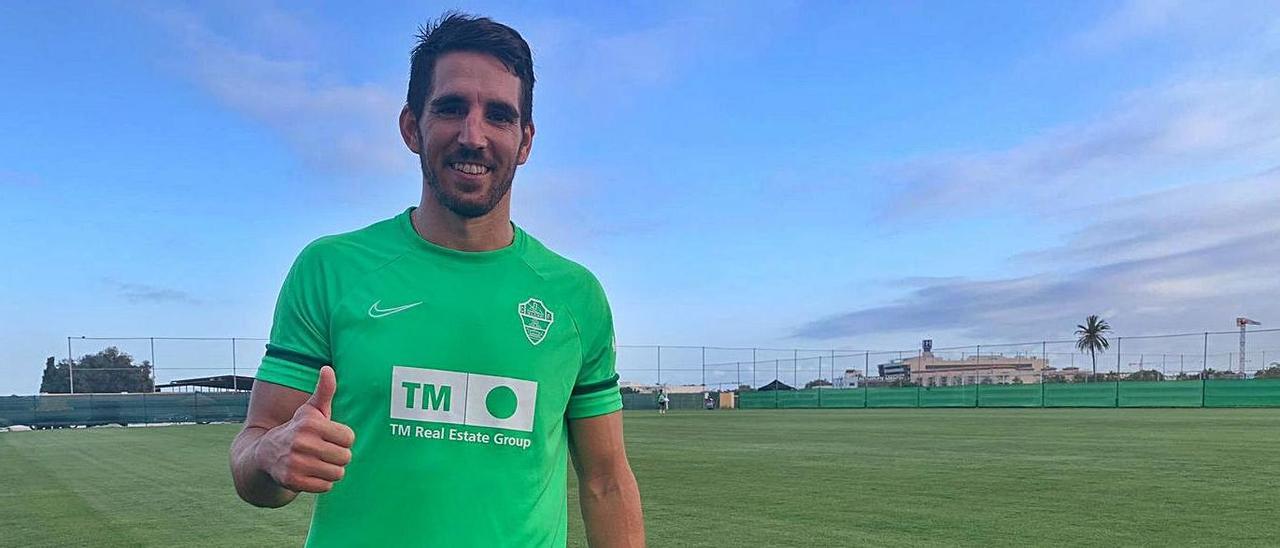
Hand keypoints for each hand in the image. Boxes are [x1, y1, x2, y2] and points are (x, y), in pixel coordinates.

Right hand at [255, 366, 355, 492]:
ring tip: (319, 463)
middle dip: (339, 456)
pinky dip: (322, 483)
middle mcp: (301, 442)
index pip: (349, 438)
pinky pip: (325, 487)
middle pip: (345, 457)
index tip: (331, 438)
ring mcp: (295, 463)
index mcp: (309, 423)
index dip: (343, 439)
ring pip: (337, 473)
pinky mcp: (292, 481)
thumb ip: (324, 391)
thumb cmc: (299, 430)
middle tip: (325, 452)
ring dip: (331, 471)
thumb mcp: (310, 410)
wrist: (266, 455)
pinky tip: (311, 474)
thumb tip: (328, 368)